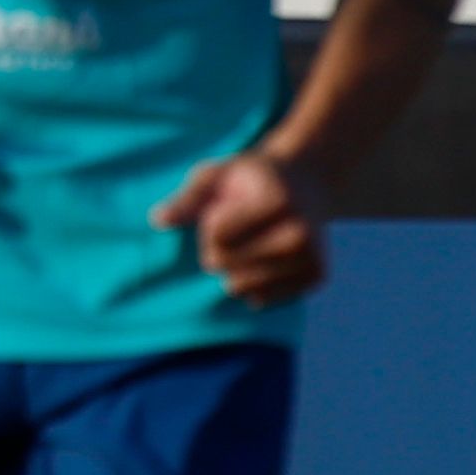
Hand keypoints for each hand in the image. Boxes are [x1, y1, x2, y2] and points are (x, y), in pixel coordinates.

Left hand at [152, 149, 327, 305]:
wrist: (309, 184)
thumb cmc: (252, 178)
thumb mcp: (218, 175)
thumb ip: (188, 198)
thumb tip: (158, 220)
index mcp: (278, 202)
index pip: (216, 236)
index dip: (210, 223)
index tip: (228, 207)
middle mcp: (301, 233)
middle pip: (224, 264)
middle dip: (218, 248)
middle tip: (241, 227)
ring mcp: (312, 258)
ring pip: (240, 287)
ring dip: (233, 269)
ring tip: (252, 243)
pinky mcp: (317, 277)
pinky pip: (260, 299)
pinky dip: (253, 283)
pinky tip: (267, 258)